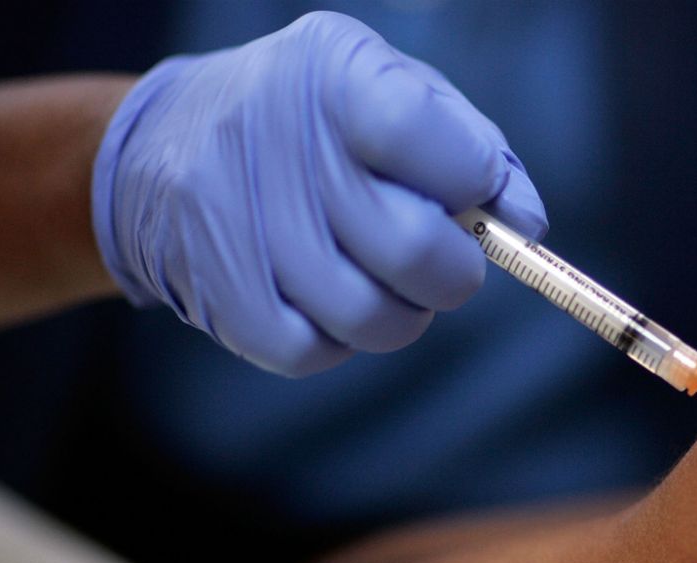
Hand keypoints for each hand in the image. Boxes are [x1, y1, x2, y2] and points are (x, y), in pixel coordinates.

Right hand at [92, 12, 546, 376]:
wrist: (170, 138)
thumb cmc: (320, 121)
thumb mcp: (397, 92)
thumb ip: (475, 149)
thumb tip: (525, 224)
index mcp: (333, 74)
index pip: (416, 132)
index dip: (469, 182)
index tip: (473, 197)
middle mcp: (274, 139)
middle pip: (409, 248)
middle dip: (452, 272)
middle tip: (444, 262)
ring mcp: (233, 218)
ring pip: (366, 316)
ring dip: (402, 315)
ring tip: (387, 282)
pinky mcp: (213, 290)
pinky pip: (310, 353)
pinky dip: (339, 341)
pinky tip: (331, 302)